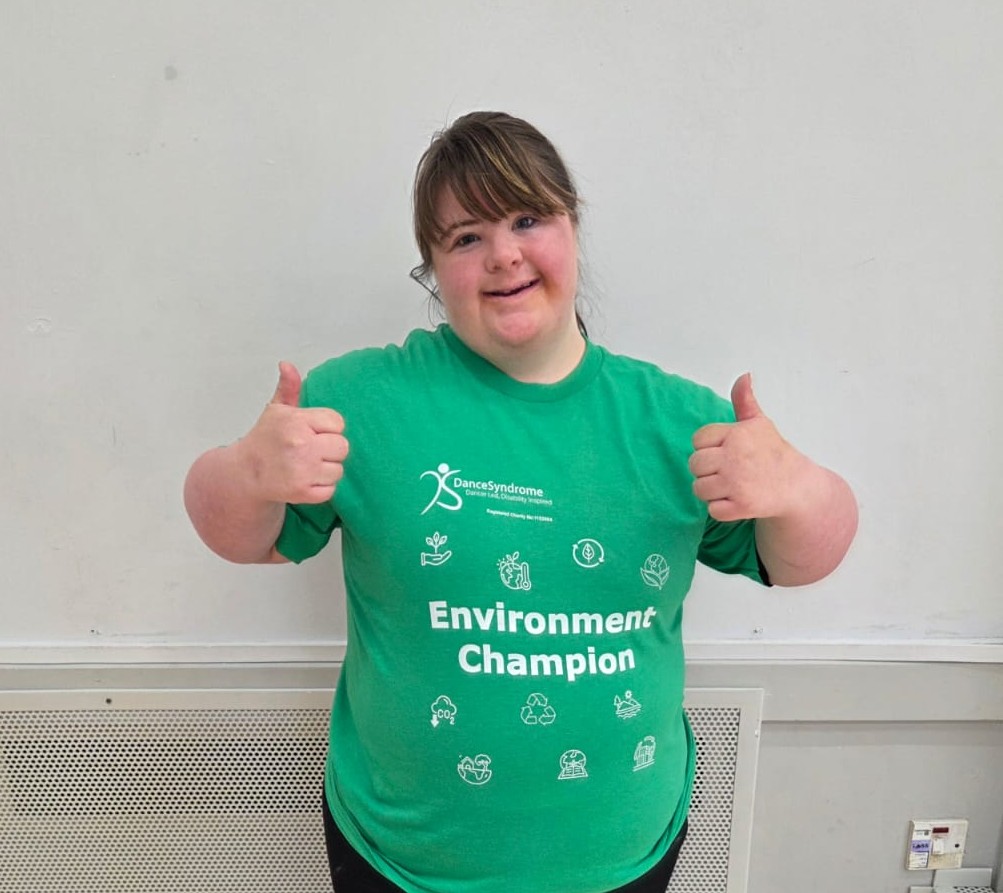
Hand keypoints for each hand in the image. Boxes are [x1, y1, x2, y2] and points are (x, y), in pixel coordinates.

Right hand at [236, 362, 348, 504]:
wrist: (246, 473)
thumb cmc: (266, 439)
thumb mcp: (277, 410)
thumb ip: (289, 388)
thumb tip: (287, 365)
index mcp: (296, 421)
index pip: (337, 423)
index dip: (328, 429)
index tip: (314, 433)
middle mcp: (300, 444)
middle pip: (343, 447)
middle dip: (330, 450)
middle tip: (312, 451)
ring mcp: (302, 470)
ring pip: (338, 470)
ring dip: (327, 470)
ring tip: (308, 466)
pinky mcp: (302, 492)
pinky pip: (331, 490)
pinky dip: (321, 488)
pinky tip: (306, 480)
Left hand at [689, 374, 810, 521]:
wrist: (797, 487)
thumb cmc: (773, 454)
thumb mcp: (759, 424)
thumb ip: (745, 401)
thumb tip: (744, 376)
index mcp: (737, 434)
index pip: (698, 440)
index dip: (709, 448)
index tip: (726, 452)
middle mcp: (736, 457)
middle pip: (694, 464)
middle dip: (707, 471)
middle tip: (728, 471)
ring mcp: (738, 482)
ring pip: (699, 488)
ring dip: (712, 491)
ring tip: (731, 486)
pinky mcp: (741, 505)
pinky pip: (712, 509)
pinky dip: (721, 509)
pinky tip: (737, 500)